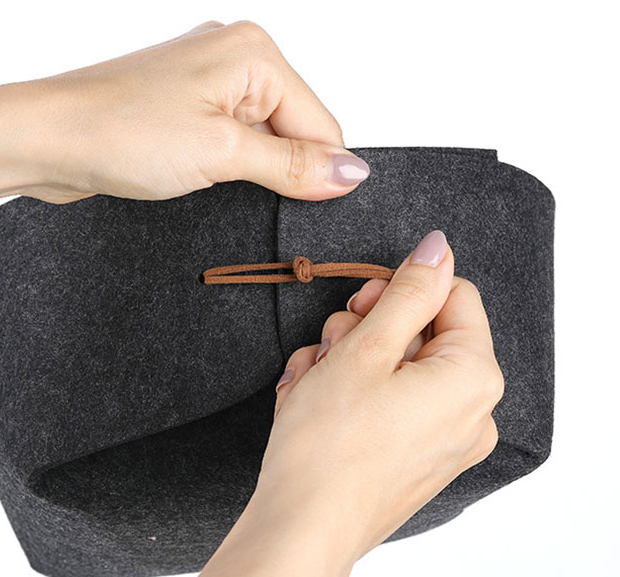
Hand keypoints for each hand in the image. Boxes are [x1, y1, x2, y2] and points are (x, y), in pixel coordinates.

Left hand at [19, 19, 370, 203]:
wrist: (42, 137)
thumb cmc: (118, 130)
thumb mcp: (220, 152)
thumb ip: (292, 163)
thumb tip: (352, 172)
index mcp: (251, 49)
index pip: (320, 121)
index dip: (316, 171)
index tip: (306, 211)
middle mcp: (230, 52)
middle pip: (291, 126)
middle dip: (276, 168)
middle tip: (234, 189)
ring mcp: (201, 76)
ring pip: (257, 136)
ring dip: (245, 168)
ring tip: (203, 178)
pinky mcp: (178, 102)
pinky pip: (224, 137)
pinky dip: (221, 163)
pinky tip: (192, 174)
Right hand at [203, 230, 504, 574]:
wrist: (302, 527)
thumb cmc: (330, 443)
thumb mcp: (366, 348)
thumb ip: (408, 292)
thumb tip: (438, 248)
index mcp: (471, 378)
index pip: (451, 294)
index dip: (398, 289)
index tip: (359, 305)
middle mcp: (469, 411)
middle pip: (419, 328)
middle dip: (363, 329)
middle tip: (331, 347)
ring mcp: (442, 438)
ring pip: (393, 361)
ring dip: (343, 358)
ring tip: (311, 381)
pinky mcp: (413, 455)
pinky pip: (386, 399)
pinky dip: (346, 390)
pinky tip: (310, 402)